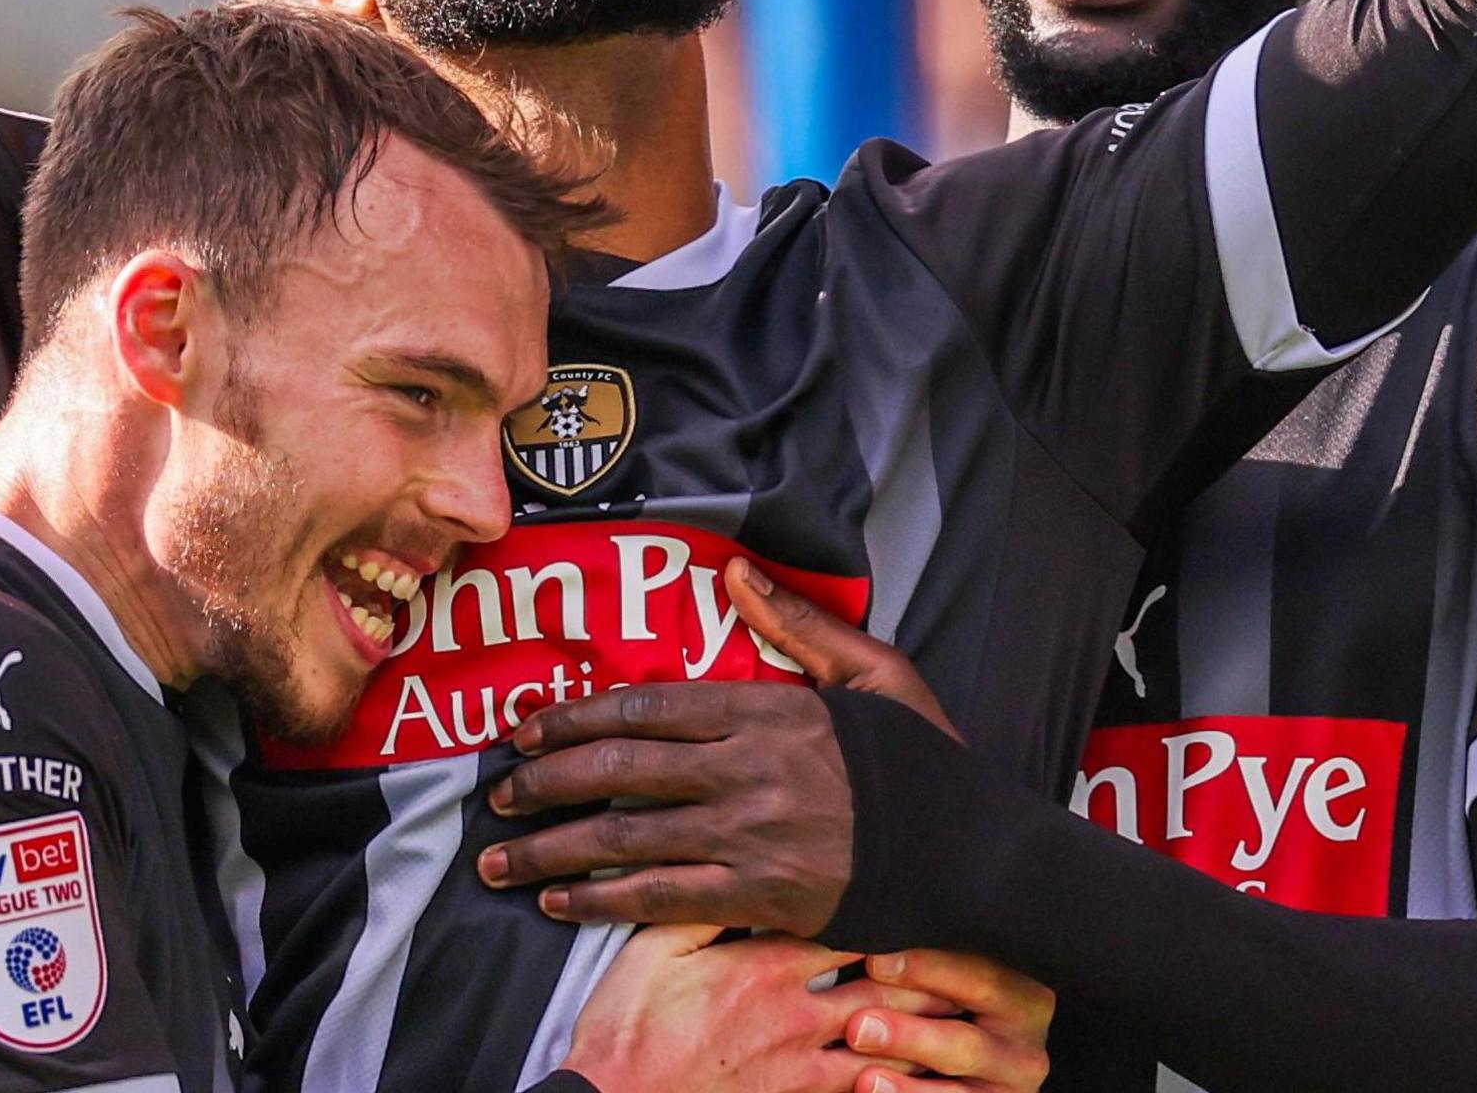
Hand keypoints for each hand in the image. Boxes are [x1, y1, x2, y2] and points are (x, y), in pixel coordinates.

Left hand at [485, 559, 950, 932]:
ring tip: (501, 859)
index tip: (528, 730)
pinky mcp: (763, 896)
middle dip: (546, 782)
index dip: (577, 718)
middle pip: (622, 770)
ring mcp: (754, 837)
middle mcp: (752, 770)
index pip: (650, 708)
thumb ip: (798, 626)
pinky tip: (562, 905)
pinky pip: (663, 899)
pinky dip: (603, 902)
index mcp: (772, 711)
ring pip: (629, 839)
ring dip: (553, 850)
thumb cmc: (925, 761)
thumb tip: (732, 571)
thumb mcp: (875, 673)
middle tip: (499, 793)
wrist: (977, 853)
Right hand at [568, 926, 1030, 1092]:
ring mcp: (808, 1067)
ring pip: (899, 1043)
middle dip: (952, 966)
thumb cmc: (627, 1028)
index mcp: (771, 965)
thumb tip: (733, 848)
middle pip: (899, 984)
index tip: (944, 883)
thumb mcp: (655, 947)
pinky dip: (915, 1088)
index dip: (908, 906)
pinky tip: (949, 1082)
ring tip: (1002, 1014)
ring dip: (949, 1028)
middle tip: (1000, 945)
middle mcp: (803, 1014)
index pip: (862, 925)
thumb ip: (702, 898)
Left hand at [835, 948, 1055, 1092]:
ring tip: (863, 1076)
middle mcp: (1026, 1053)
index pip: (980, 977)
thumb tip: (873, 944)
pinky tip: (869, 1092)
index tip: (875, 962)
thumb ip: (926, 970)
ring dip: (906, 1086)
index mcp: (1025, 1002)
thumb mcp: (951, 989)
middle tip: (858, 1026)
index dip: (927, 969)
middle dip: (910, 1036)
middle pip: (967, 1043)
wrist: (957, 1069)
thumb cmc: (946, 1016)